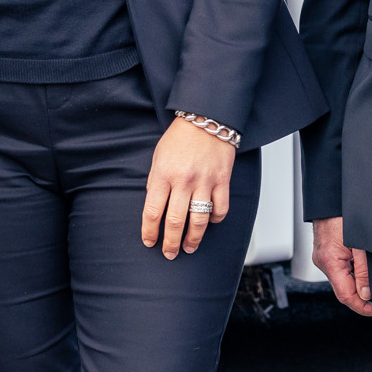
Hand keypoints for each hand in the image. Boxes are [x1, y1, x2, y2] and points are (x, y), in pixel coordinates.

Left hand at [141, 116, 236, 258]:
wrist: (207, 118)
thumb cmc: (179, 137)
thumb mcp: (158, 157)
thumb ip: (156, 181)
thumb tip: (155, 205)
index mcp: (163, 174)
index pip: (153, 211)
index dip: (150, 231)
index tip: (149, 241)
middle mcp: (183, 180)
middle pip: (175, 221)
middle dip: (171, 242)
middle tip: (169, 253)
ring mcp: (204, 182)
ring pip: (199, 220)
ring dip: (193, 239)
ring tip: (189, 248)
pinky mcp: (222, 181)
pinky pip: (220, 209)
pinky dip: (215, 220)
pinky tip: (209, 223)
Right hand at [311, 216, 371, 316]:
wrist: (330, 200)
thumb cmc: (343, 216)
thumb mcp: (361, 245)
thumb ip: (364, 271)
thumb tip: (367, 294)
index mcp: (330, 262)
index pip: (346, 296)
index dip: (362, 307)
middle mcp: (322, 263)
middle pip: (342, 291)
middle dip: (361, 298)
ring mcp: (321, 259)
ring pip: (340, 281)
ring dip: (356, 284)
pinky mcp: (323, 254)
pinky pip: (338, 271)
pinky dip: (350, 274)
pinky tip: (361, 268)